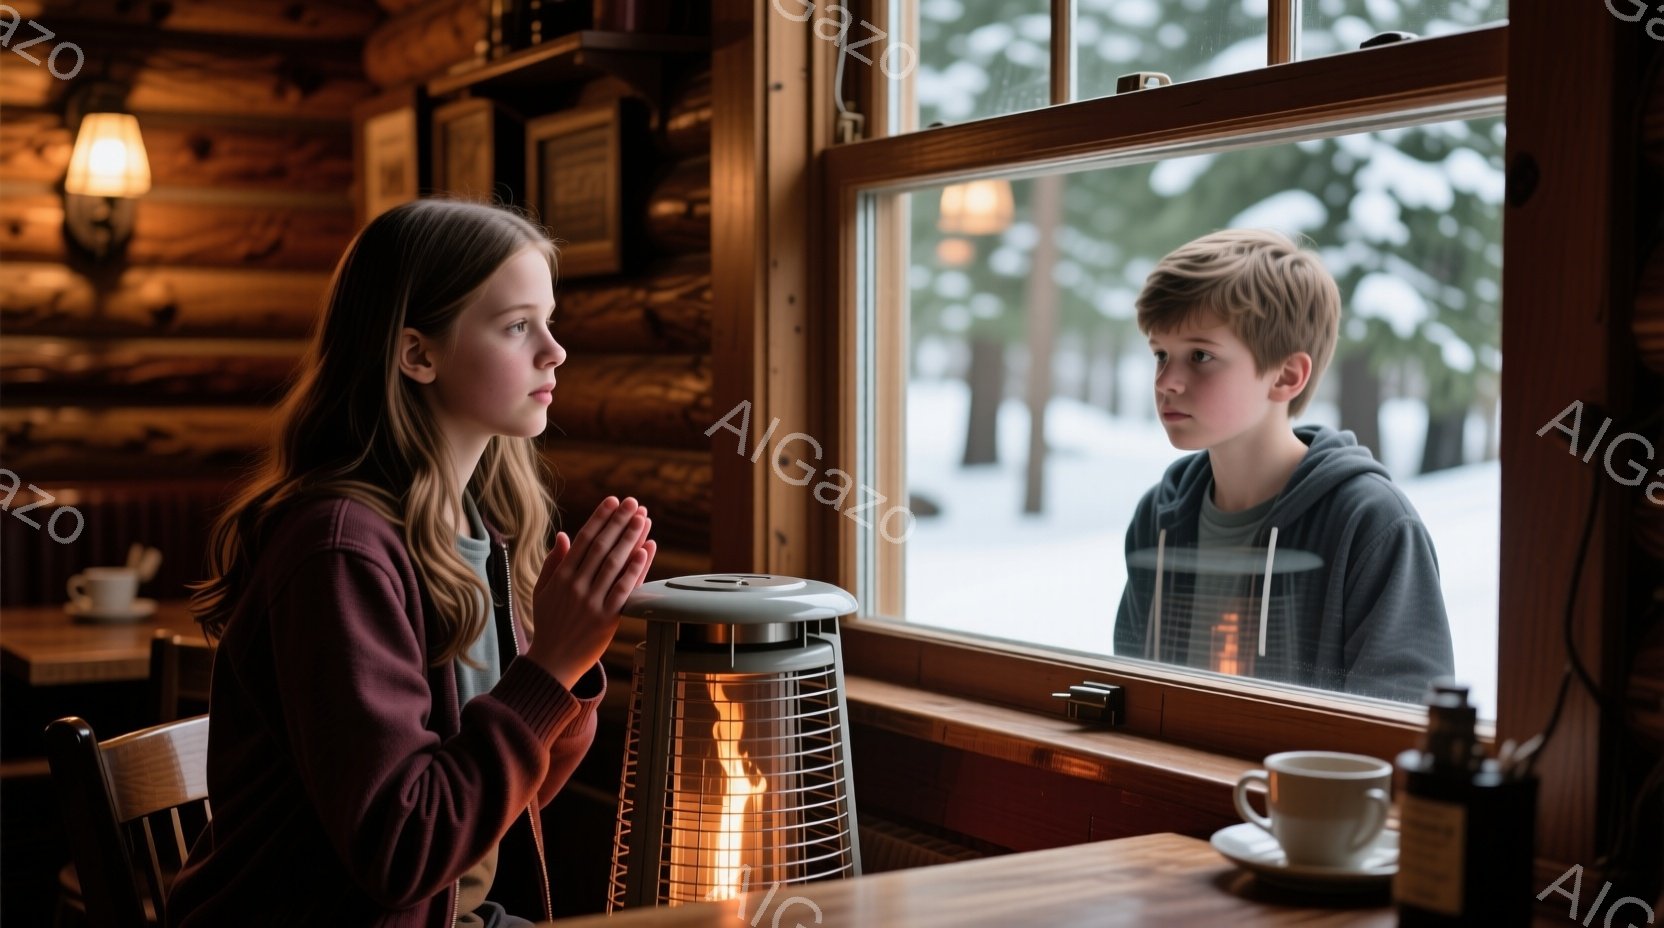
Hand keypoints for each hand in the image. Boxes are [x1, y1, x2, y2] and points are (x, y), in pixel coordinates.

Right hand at [527, 496, 655, 688]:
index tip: (613, 501)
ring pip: (615, 563)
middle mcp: (577, 586)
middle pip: (602, 547)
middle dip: (619, 522)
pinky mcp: (608, 618)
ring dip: (631, 538)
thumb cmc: (548, 624)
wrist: (552, 662)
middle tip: (634, 503)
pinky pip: (624, 589)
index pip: (584, 540)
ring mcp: (593, 602)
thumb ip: (552, 562)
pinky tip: (646, 549)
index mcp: (561, 577)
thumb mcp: (542, 591)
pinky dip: (636, 569)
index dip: (600, 519)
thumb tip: (563, 535)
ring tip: (643, 519)